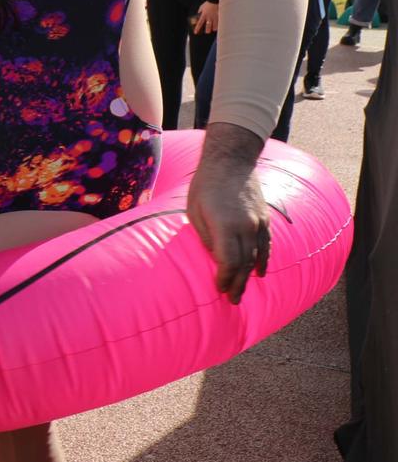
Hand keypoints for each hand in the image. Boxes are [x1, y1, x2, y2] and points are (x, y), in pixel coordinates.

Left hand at [186, 122, 270, 301]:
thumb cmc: (205, 185)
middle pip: (244, 263)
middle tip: (232, 300)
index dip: (224, 278)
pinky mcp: (265, 218)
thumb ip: (206, 237)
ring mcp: (259, 223)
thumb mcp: (195, 212)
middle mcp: (246, 226)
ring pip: (257, 256)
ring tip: (242, 292)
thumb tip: (215, 259)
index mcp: (225, 225)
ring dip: (249, 276)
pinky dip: (263, 260)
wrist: (231, 161)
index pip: (228, 261)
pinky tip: (259, 272)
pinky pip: (266, 245)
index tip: (218, 288)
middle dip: (237, 284)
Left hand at [191, 1, 219, 34]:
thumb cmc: (208, 3)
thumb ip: (200, 11)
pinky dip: (219, 25)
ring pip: (215, 26)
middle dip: (207, 30)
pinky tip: (220, 26)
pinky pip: (220, 22)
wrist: (215, 0)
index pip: (199, 23)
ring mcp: (215, 17)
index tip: (195, 32)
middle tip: (207, 32)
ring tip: (214, 29)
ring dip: (214, 28)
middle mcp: (209, 17)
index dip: (197, 28)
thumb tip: (198, 13)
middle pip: (208, 26)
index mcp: (204, 15)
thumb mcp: (202, 7)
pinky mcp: (220, 16)